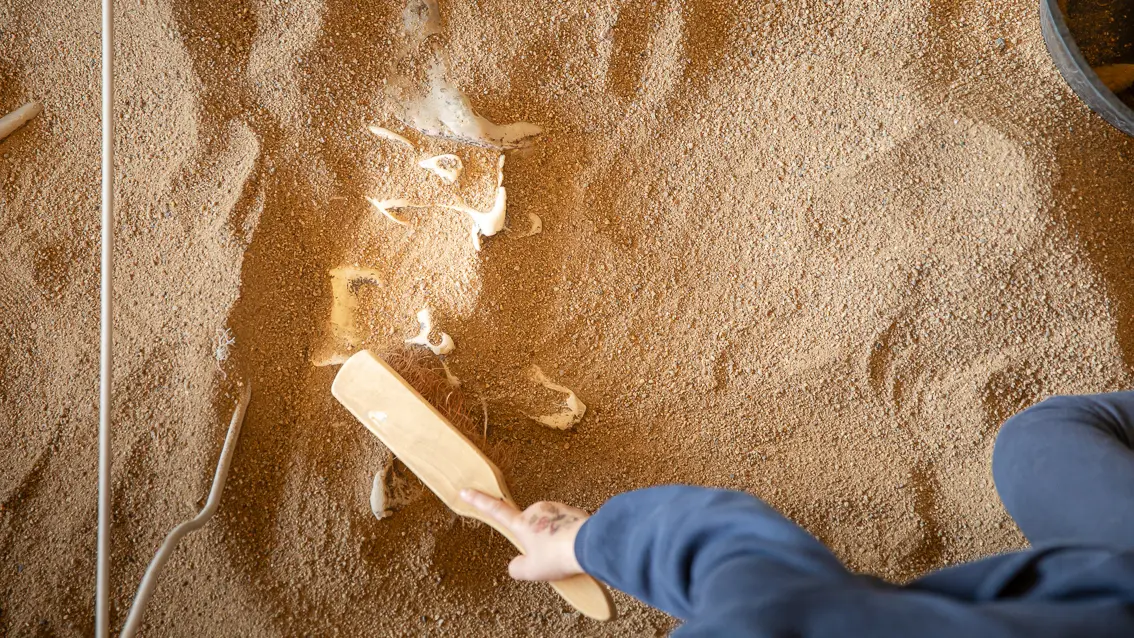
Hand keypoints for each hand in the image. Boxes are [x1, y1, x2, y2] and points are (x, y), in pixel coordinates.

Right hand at [460, 489, 588, 581]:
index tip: (465, 490)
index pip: (495, 511)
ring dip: (554, 538)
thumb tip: (515, 565)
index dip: (478, 502)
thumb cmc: (557, 557)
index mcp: (522, 523)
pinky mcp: (573, 511)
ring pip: (550, 526)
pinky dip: (568, 536)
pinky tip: (576, 548)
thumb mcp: (531, 571)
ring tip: (565, 555)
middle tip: (549, 558)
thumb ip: (517, 568)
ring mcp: (556, 509)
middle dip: (537, 540)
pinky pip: (566, 525)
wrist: (588, 546)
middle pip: (530, 526)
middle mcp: (537, 511)